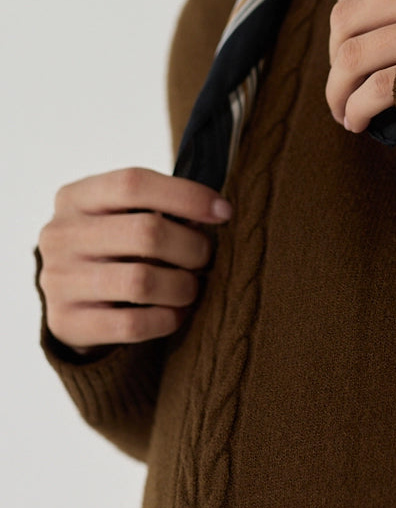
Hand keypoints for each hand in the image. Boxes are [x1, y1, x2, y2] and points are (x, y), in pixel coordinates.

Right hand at [36, 168, 231, 353]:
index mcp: (75, 198)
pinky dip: (167, 319)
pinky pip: (133, 324)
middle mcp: (60, 235)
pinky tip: (177, 313)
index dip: (186, 195)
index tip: (223, 211)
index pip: (133, 183)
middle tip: (204, 258)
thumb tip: (214, 212)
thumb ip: (157, 208)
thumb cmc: (111, 249)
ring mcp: (59, 280)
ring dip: (182, 286)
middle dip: (191, 247)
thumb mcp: (120, 217)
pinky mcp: (66, 322)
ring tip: (192, 287)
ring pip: (142, 281)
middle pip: (146, 232)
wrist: (65, 302)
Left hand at [327, 0, 395, 133]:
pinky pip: (376, 87)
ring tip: (342, 111)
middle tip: (343, 80)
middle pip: (347, 17)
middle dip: (334, 54)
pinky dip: (357, 108)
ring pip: (352, 56)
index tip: (347, 34)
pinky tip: (358, 121)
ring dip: (337, 89)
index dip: (347, 7)